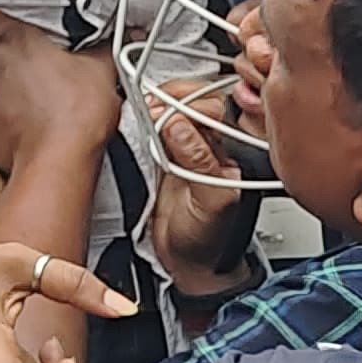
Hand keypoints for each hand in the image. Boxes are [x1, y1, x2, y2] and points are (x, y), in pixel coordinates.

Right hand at [145, 104, 255, 280]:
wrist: (186, 264)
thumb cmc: (209, 238)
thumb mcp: (212, 203)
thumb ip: (199, 163)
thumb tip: (178, 125)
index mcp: (228, 149)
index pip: (214, 106)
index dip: (192, 102)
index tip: (171, 113)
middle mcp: (205, 142)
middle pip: (188, 99)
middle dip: (169, 98)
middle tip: (151, 112)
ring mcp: (177, 146)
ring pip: (166, 108)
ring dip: (151, 107)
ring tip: (143, 118)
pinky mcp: (152, 155)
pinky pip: (145, 128)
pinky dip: (137, 121)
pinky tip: (133, 126)